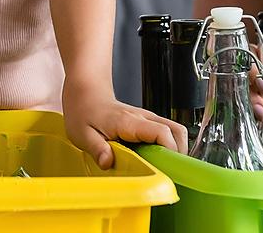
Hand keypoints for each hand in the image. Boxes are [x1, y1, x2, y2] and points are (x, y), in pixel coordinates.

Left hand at [62, 84, 185, 168]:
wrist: (85, 92)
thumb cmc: (83, 111)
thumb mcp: (83, 134)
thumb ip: (97, 149)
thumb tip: (108, 163)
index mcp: (129, 122)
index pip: (163, 133)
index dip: (170, 151)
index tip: (167, 168)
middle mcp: (143, 118)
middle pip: (177, 132)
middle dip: (179, 153)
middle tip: (167, 171)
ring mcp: (147, 119)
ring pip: (175, 131)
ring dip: (175, 150)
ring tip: (161, 167)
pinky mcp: (147, 123)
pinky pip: (167, 133)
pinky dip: (168, 147)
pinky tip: (154, 159)